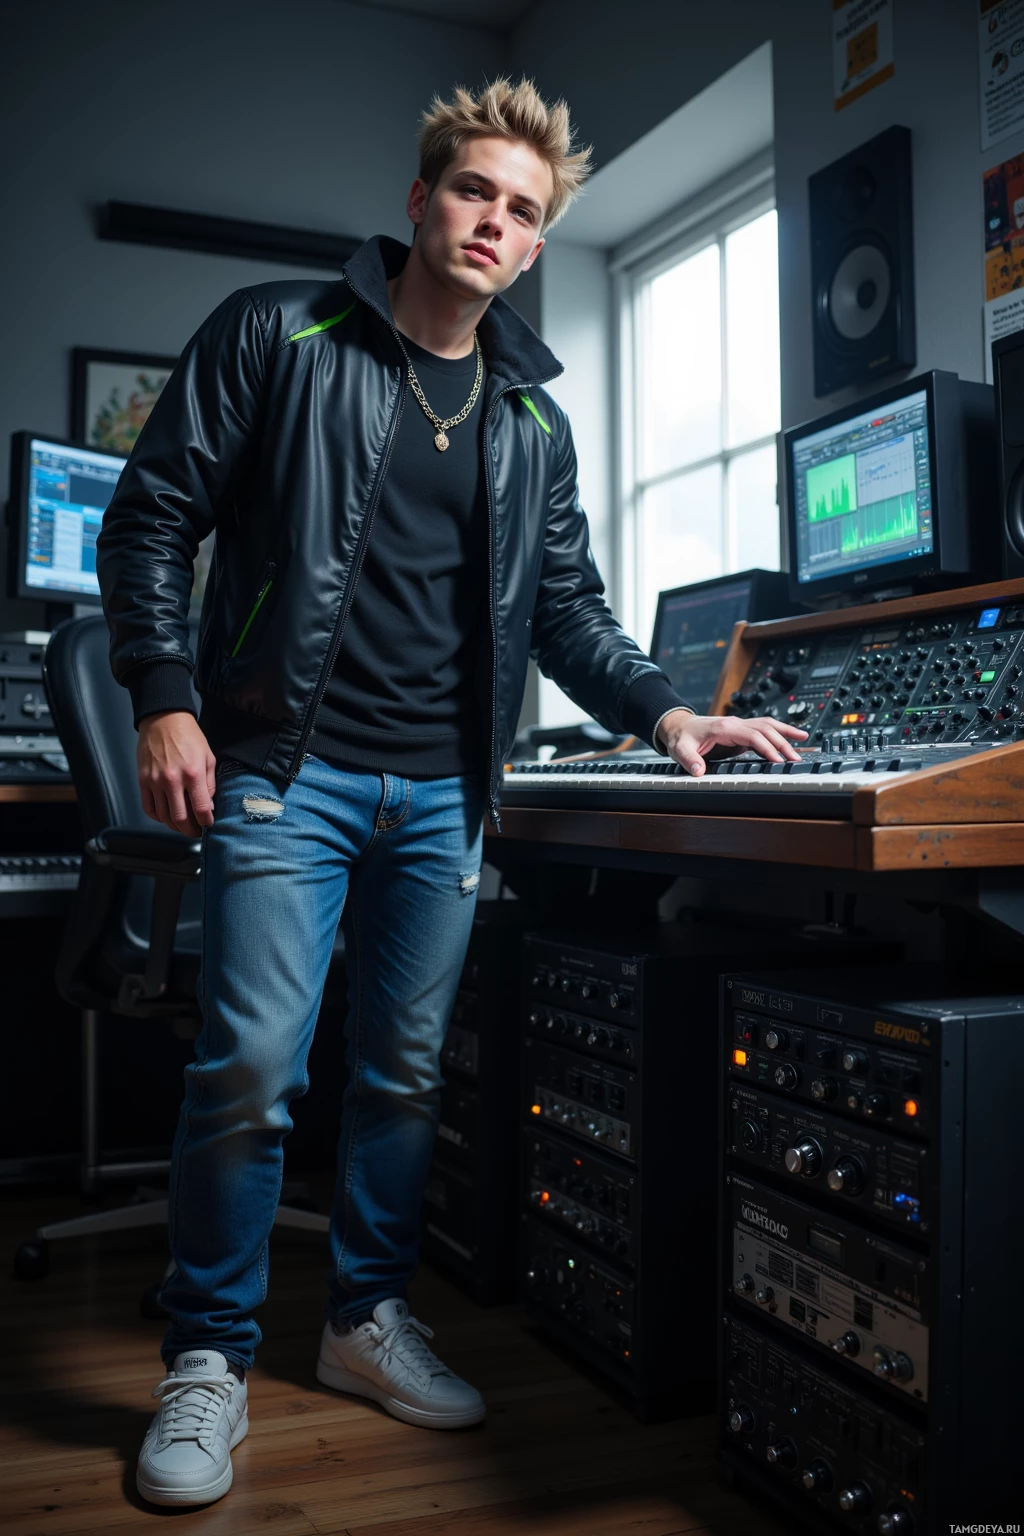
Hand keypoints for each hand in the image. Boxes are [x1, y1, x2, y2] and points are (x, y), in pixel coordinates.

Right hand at [137, 711, 216, 836]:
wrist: (163, 720)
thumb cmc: (189, 736)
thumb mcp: (208, 757)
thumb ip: (210, 783)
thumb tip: (208, 805)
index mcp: (193, 774)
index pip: (201, 809)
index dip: (206, 822)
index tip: (208, 825)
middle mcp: (173, 780)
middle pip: (180, 818)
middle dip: (190, 830)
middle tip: (195, 831)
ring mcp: (155, 781)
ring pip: (163, 816)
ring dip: (173, 825)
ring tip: (181, 825)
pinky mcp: (143, 780)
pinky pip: (148, 807)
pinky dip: (157, 817)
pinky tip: (165, 816)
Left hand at [656, 709, 806, 776]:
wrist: (679, 725)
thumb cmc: (682, 736)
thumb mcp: (681, 749)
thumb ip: (690, 760)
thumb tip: (699, 772)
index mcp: (724, 728)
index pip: (752, 736)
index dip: (766, 747)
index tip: (777, 760)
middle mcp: (735, 724)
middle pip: (765, 729)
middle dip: (782, 743)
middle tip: (795, 759)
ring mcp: (739, 725)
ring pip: (767, 724)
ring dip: (785, 732)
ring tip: (803, 739)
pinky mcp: (741, 730)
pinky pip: (764, 728)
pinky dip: (779, 730)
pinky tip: (791, 735)